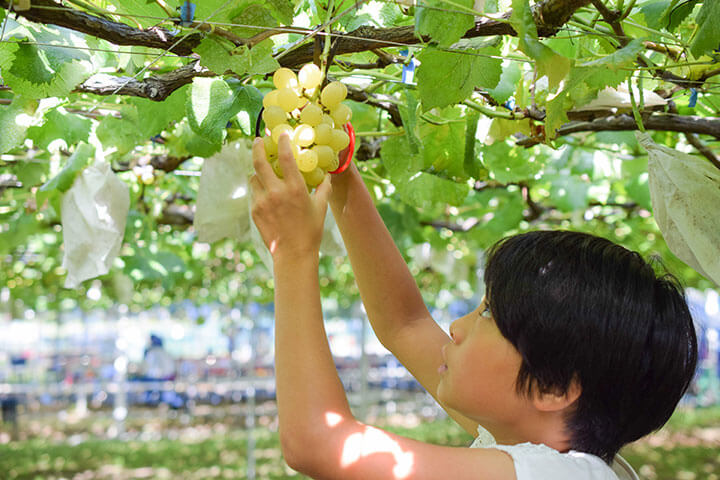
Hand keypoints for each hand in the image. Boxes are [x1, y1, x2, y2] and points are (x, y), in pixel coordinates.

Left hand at [250, 133, 331, 260]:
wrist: (293, 254)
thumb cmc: (310, 231)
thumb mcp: (320, 208)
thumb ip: (324, 188)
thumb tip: (327, 175)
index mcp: (295, 188)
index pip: (285, 158)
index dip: (282, 142)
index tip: (281, 134)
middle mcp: (276, 192)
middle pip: (260, 162)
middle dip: (258, 148)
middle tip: (258, 140)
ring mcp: (262, 201)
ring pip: (254, 178)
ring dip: (258, 172)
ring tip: (264, 172)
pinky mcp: (255, 211)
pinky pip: (254, 193)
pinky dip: (259, 189)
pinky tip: (266, 193)